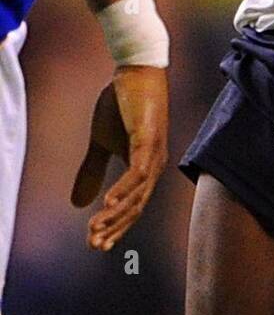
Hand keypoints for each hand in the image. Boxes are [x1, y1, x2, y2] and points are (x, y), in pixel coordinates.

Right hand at [71, 65, 168, 250]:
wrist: (133, 69)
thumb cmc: (121, 104)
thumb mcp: (101, 141)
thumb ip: (92, 171)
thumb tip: (78, 204)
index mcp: (145, 167)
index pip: (133, 206)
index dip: (116, 227)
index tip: (97, 245)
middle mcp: (154, 165)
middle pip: (136, 207)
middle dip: (115, 228)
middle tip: (94, 245)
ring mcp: (154, 152)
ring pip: (137, 194)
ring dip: (116, 214)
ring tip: (96, 229)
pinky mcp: (149, 138)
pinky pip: (138, 171)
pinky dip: (124, 189)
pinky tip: (107, 202)